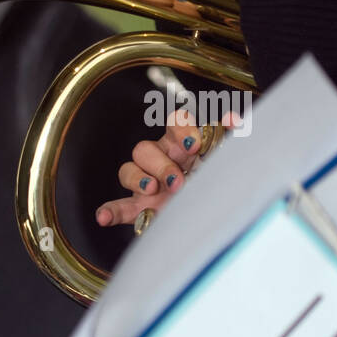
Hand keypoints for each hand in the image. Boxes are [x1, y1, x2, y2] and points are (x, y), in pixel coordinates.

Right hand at [95, 108, 235, 228]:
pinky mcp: (140, 208)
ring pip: (127, 170)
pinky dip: (109, 210)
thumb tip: (232, 119)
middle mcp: (161, 160)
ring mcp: (147, 184)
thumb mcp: (226, 161)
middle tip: (178, 181)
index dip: (181, 129)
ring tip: (151, 190)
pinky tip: (103, 217)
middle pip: (146, 148)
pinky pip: (118, 206)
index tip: (194, 145)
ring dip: (138, 179)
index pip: (174, 123)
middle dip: (162, 164)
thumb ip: (228, 139)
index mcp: (183, 144)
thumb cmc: (216, 182)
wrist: (214, 215)